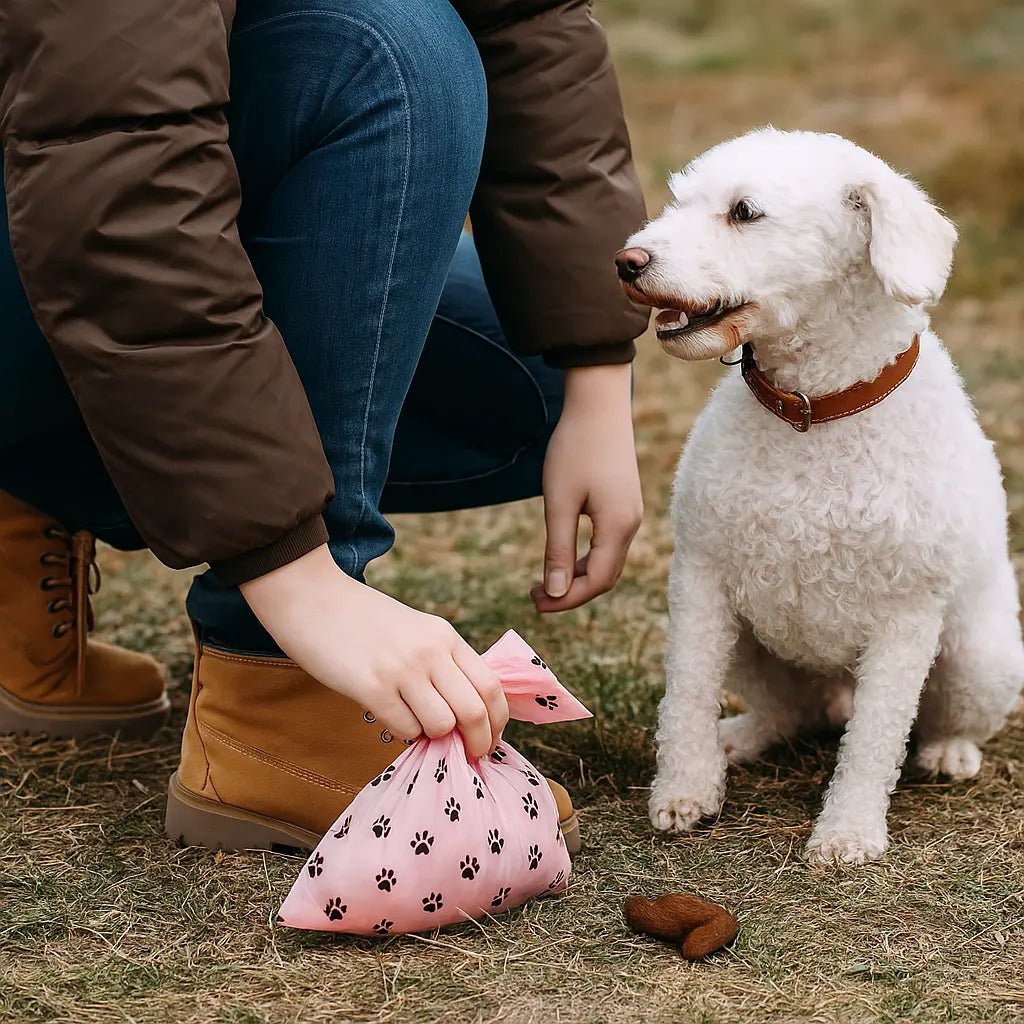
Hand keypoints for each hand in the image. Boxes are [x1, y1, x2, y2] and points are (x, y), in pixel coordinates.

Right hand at [240, 546, 507, 757]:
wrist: (312, 598)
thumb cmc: (364, 620)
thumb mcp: (416, 630)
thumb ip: (442, 663)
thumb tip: (468, 714)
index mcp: (445, 636)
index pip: (491, 686)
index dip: (498, 720)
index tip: (492, 738)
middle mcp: (430, 651)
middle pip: (475, 711)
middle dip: (478, 742)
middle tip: (470, 755)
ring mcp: (402, 670)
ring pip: (442, 725)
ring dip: (435, 738)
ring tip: (419, 726)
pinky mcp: (371, 687)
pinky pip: (406, 729)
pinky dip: (405, 733)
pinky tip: (392, 718)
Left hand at [532, 362, 642, 611]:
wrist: (599, 406)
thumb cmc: (575, 449)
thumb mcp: (559, 502)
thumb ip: (558, 549)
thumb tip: (554, 592)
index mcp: (618, 527)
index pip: (596, 581)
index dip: (566, 599)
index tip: (535, 603)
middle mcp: (631, 525)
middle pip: (605, 577)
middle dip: (571, 593)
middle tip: (534, 598)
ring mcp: (630, 514)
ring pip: (607, 562)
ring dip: (577, 577)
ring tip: (543, 583)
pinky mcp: (624, 504)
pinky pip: (608, 545)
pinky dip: (586, 559)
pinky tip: (562, 557)